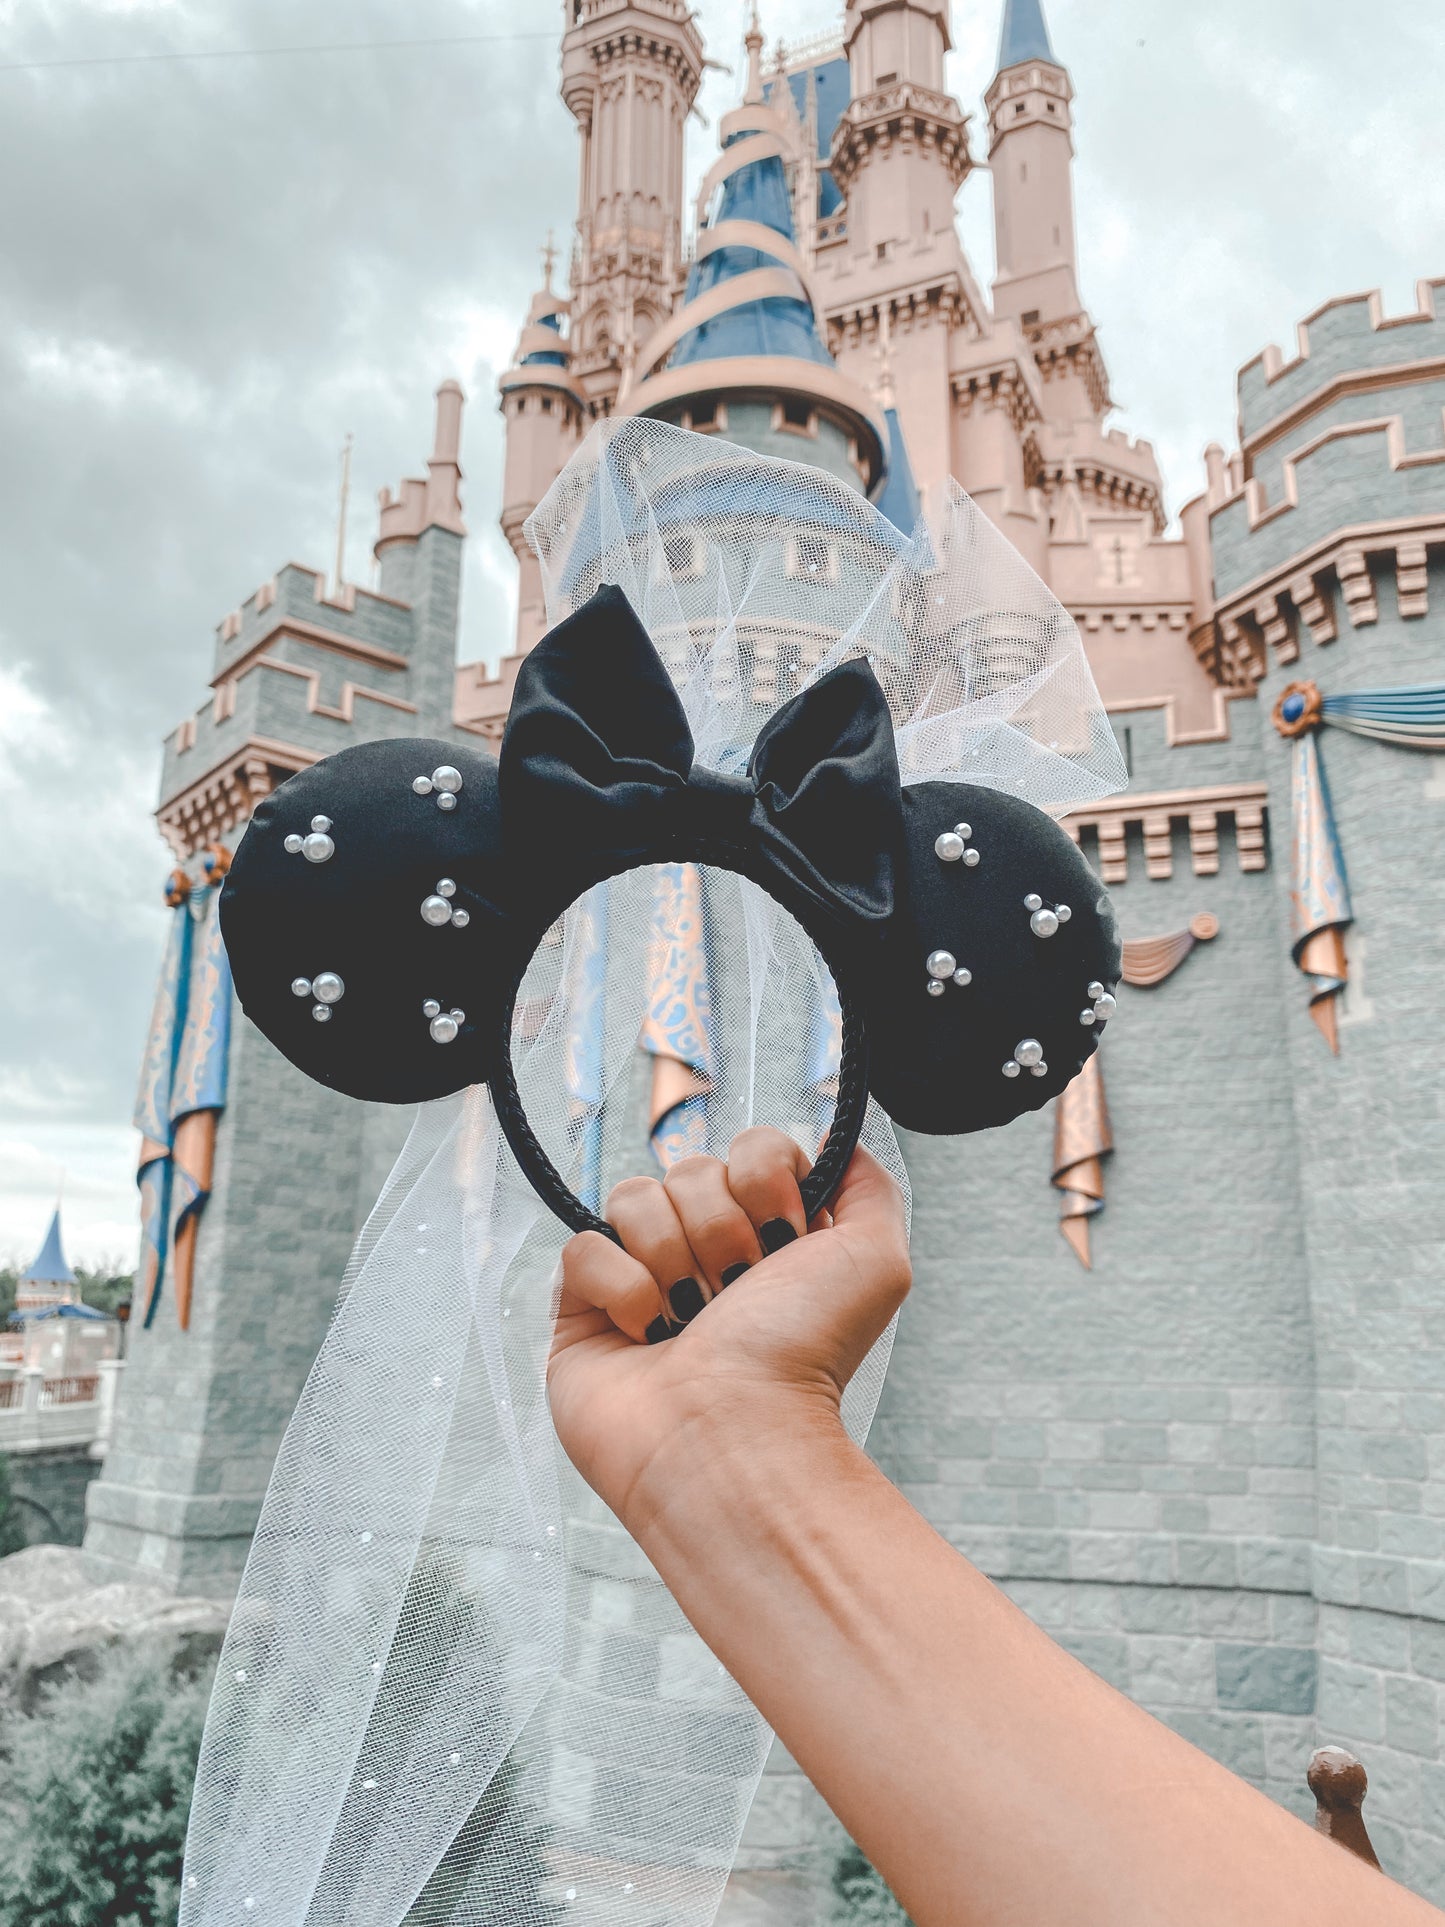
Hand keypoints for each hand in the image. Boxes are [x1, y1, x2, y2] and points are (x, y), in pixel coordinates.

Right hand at [546, 1129, 909, 1534]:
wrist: (734, 1438)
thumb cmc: (804, 1357)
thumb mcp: (875, 1260)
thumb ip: (870, 1187)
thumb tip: (840, 1143)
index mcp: (769, 1236)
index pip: (751, 1148)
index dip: (764, 1181)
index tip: (785, 1239)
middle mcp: (705, 1251)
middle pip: (689, 1167)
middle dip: (721, 1230)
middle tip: (737, 1293)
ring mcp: (641, 1276)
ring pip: (633, 1198)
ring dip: (673, 1259)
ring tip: (689, 1320)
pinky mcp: (583, 1308)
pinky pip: (583, 1246)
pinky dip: (621, 1289)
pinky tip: (646, 1333)